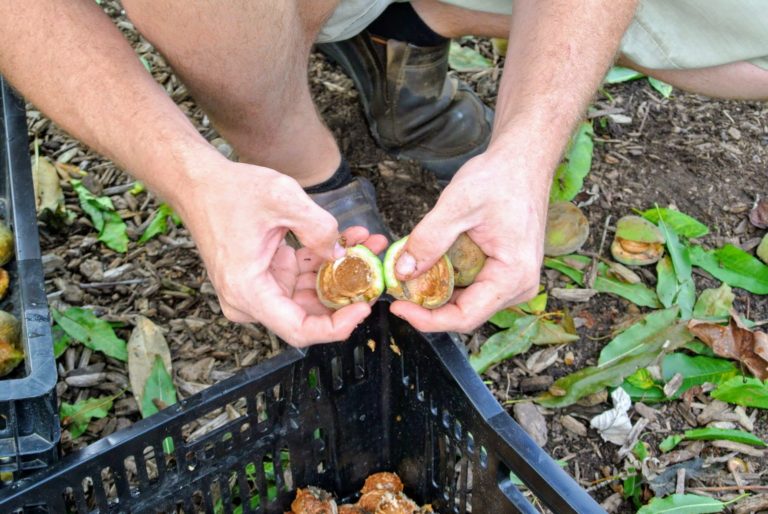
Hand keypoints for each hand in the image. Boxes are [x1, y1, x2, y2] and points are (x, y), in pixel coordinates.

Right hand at [174, 154, 387, 346]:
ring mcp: (259, 289)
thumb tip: (341, 253)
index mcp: (248, 291)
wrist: (199, 183)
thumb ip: (318, 228)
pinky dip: (325, 262)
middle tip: (375, 273)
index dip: (336, 326)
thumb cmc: (228, 192)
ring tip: (369, 246)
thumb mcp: (282, 199)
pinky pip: (302, 278)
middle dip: (346, 295)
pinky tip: (350, 240)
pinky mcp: (266, 276)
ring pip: (309, 295)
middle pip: (308, 315)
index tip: (364, 307)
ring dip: (340, 274)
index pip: (299, 330)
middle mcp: (251, 299)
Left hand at [390, 151, 547, 331]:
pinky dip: (446, 280)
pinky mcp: (503, 273)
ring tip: (408, 273)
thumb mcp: (458, 205)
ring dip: (435, 292)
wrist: (522, 162)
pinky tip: (428, 263)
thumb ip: (429, 239)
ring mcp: (511, 281)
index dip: (427, 319)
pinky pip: (470, 287)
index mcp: (513, 276)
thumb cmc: (500, 178)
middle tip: (395, 288)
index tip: (397, 306)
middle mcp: (518, 286)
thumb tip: (402, 271)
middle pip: (464, 313)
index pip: (465, 317)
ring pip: (465, 302)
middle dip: (427, 305)